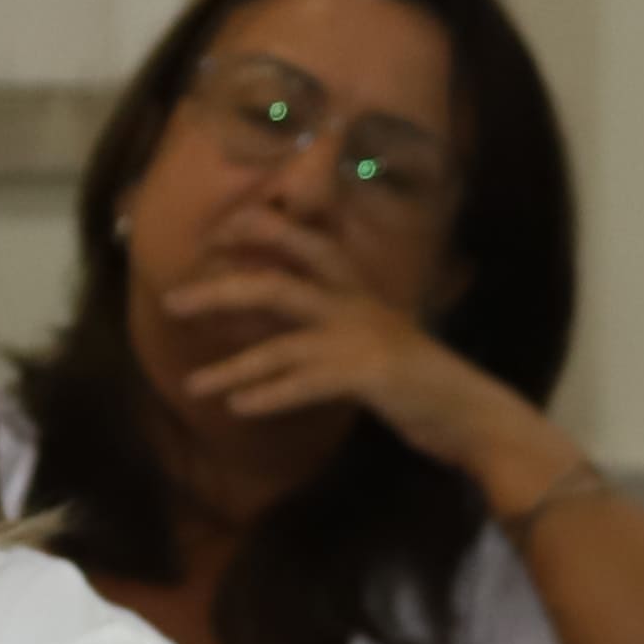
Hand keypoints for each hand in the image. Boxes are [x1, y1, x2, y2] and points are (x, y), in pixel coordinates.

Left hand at [161, 257, 554, 484]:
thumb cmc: (421, 380)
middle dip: (220, 291)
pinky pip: (305, 383)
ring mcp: (360, 339)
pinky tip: (238, 406)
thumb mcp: (376, 338)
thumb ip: (333, 326)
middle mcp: (354, 305)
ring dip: (231, 367)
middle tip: (171, 302)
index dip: (255, 231)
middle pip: (275, 285)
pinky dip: (269, 395)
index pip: (300, 242)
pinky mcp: (367, 376)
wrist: (472, 412)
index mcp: (356, 290)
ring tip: (192, 385)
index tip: (214, 237)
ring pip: (280, 344)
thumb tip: (280, 331)